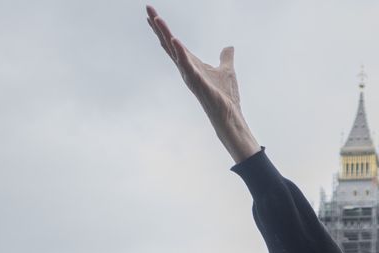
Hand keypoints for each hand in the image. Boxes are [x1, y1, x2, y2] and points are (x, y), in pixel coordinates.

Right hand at [146, 6, 259, 162]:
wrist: (230, 116)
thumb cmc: (225, 97)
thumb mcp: (227, 70)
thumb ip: (225, 57)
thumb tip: (229, 47)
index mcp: (191, 64)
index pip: (174, 44)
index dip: (163, 30)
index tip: (153, 15)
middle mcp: (186, 69)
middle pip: (169, 44)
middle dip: (158, 27)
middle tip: (148, 9)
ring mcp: (190, 76)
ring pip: (175, 51)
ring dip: (166, 35)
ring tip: (157, 19)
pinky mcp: (198, 83)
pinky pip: (187, 66)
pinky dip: (181, 53)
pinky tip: (175, 41)